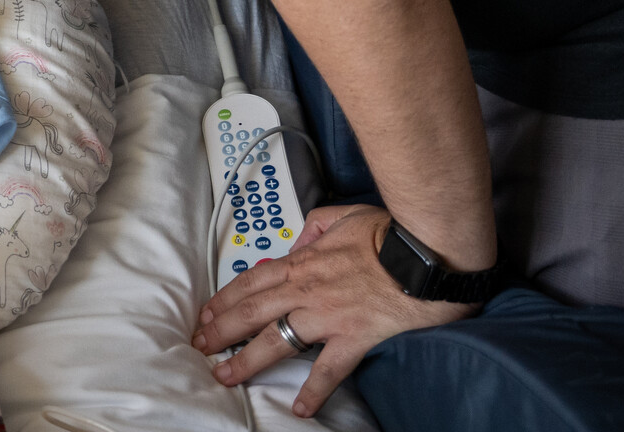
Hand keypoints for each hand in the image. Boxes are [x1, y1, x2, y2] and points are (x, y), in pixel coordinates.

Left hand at [192, 205, 473, 417]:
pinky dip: (313, 390)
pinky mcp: (354, 337)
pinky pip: (329, 368)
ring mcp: (327, 316)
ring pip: (276, 340)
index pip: (251, 281)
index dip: (225, 298)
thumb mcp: (341, 216)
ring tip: (225, 375)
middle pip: (252, 312)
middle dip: (221, 329)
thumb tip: (301, 240)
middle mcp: (305, 291)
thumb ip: (314, 228)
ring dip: (246, 359)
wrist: (423, 252)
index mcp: (301, 261)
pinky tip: (299, 408)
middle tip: (200, 344)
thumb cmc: (387, 231)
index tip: (207, 313)